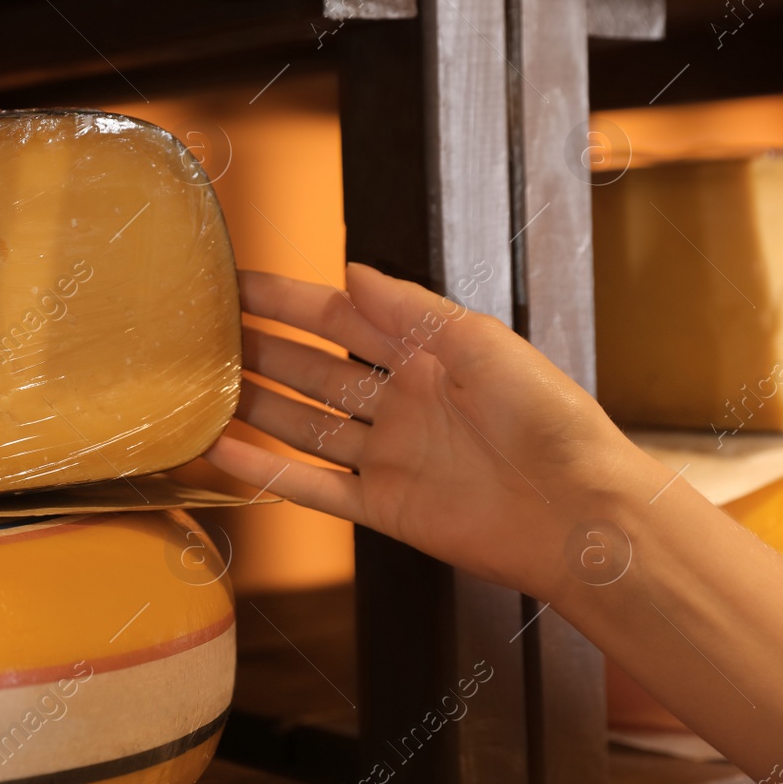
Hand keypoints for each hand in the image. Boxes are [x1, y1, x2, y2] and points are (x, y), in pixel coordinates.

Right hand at [204, 263, 653, 600]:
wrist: (580, 512)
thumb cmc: (549, 420)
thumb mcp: (480, 341)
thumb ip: (410, 309)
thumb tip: (351, 271)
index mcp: (426, 357)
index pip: (339, 319)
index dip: (287, 302)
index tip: (237, 286)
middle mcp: (401, 404)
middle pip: (312, 370)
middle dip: (260, 350)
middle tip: (203, 335)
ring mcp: (389, 458)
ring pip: (304, 425)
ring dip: (256, 406)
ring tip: (202, 389)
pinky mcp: (384, 508)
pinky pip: (313, 487)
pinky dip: (266, 472)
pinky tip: (225, 452)